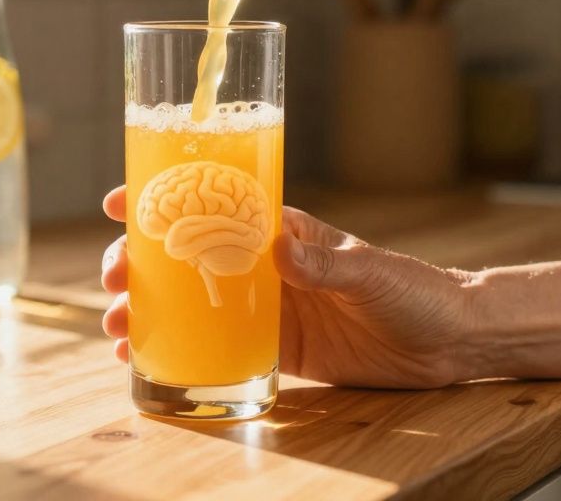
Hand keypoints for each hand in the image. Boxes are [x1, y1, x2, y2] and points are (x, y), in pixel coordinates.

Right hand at [100, 186, 480, 388]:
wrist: (448, 342)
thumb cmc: (415, 291)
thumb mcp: (370, 272)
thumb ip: (325, 263)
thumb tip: (279, 252)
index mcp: (285, 233)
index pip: (217, 205)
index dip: (165, 199)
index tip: (119, 201)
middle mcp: (266, 267)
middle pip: (188, 257)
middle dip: (141, 263)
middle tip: (111, 278)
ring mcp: (268, 309)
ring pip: (192, 303)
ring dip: (148, 310)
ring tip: (114, 326)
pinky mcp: (275, 350)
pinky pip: (216, 348)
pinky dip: (177, 353)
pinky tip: (142, 361)